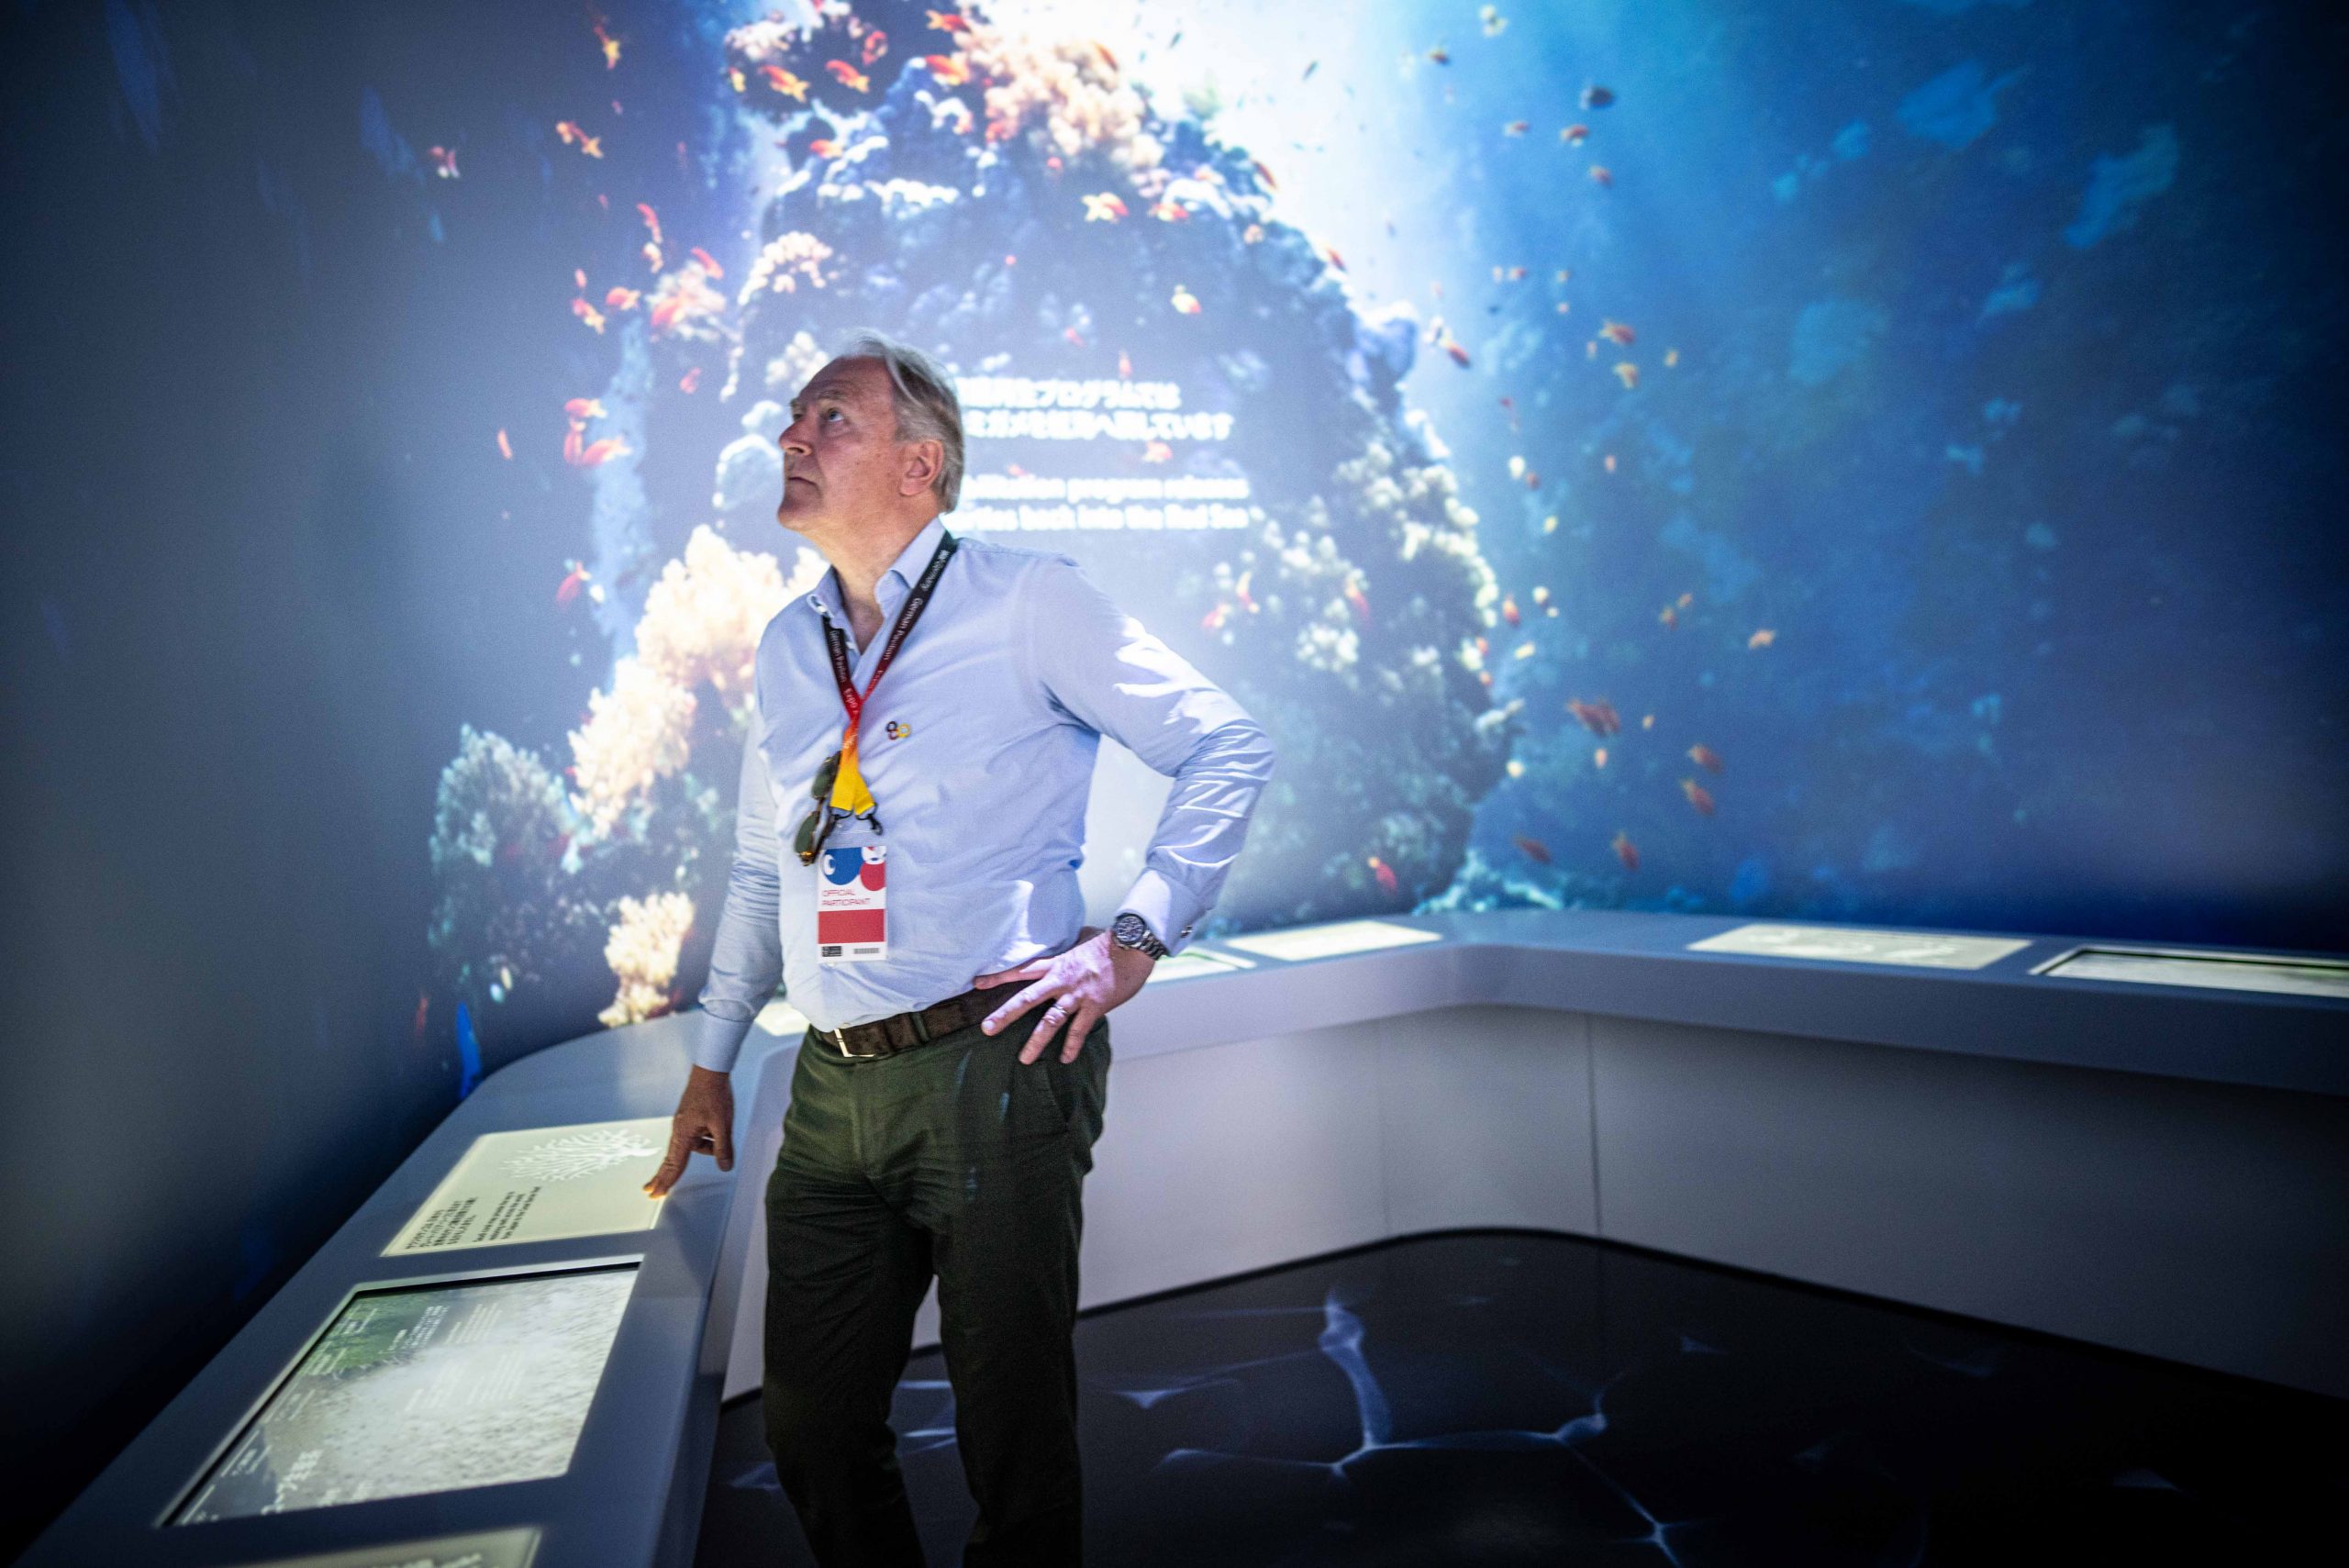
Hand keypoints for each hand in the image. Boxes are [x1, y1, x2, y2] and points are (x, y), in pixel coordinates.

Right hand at [644, 1065, 733, 1198]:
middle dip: (662, 1176)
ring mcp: (683, 1124)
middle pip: (670, 1160)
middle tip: (650, 1191)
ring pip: (694, 1146)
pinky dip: (706, 1139)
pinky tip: (717, 1128)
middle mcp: (679, 1131)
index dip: (666, 1181)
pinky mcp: (689, 1119)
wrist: (709, 1072)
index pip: (674, 1164)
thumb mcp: (723, 1124)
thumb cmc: (714, 1095)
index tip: (655, 1193)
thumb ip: (723, 1148)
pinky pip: (696, 1136)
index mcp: (684, 1134)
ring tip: (721, 1128)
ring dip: (708, 1146)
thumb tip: (725, 1167)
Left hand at [973, 924, 1151, 1063]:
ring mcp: (1077, 995)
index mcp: (1056, 963)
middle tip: (987, 1029)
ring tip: (1024, 1059)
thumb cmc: (1109, 941)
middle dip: (1005, 1014)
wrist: (1133, 946)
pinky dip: (1072, 1046)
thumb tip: (1071, 938)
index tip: (977, 984)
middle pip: (1027, 998)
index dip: (998, 977)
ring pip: (1051, 1021)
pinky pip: (1079, 1030)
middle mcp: (1061, 980)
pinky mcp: (1095, 1006)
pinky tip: (1064, 1059)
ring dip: (1036, 1041)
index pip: (1021, 970)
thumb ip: (1071, 944)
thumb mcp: (1083, 938)